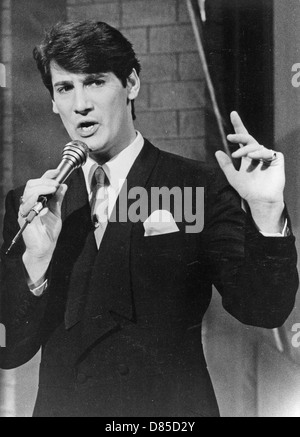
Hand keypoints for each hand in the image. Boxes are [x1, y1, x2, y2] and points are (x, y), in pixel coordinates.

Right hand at [19, 169, 67, 275]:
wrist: (45, 247)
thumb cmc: (48, 231)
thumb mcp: (56, 211)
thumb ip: (58, 199)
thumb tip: (63, 186)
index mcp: (35, 200)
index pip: (38, 183)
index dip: (47, 175)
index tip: (57, 172)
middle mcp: (28, 203)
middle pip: (31, 185)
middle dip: (45, 182)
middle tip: (56, 185)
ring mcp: (25, 211)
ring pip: (29, 193)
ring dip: (42, 189)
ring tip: (53, 190)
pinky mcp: (24, 219)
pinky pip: (27, 207)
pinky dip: (37, 204)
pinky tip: (46, 207)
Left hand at [215, 111, 284, 232]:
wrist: (260, 200)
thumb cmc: (248, 190)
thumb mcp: (233, 177)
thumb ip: (226, 165)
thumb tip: (217, 151)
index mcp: (247, 156)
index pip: (243, 138)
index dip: (238, 126)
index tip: (232, 114)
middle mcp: (257, 153)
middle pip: (248, 139)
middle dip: (239, 135)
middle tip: (229, 137)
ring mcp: (267, 156)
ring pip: (256, 146)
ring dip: (246, 149)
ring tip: (238, 156)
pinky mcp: (277, 159)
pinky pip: (267, 152)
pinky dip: (259, 153)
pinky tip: (253, 157)